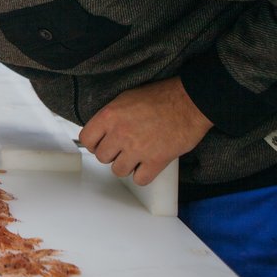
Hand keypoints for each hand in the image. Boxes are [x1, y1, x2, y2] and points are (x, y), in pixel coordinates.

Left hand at [78, 76, 212, 184]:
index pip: (87, 139)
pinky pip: (140, 179)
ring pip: (118, 171)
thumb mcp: (126, 98)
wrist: (190, 102)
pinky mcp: (156, 161)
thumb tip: (101, 130)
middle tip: (122, 148)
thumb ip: (111, 116)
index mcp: (110, 116)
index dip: (94, 143)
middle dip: (111, 154)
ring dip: (126, 166)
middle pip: (102, 157)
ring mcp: (137, 149)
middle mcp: (120, 134)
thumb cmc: (162, 96)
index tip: (101, 143)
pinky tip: (147, 165)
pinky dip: (143, 175)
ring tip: (135, 156)